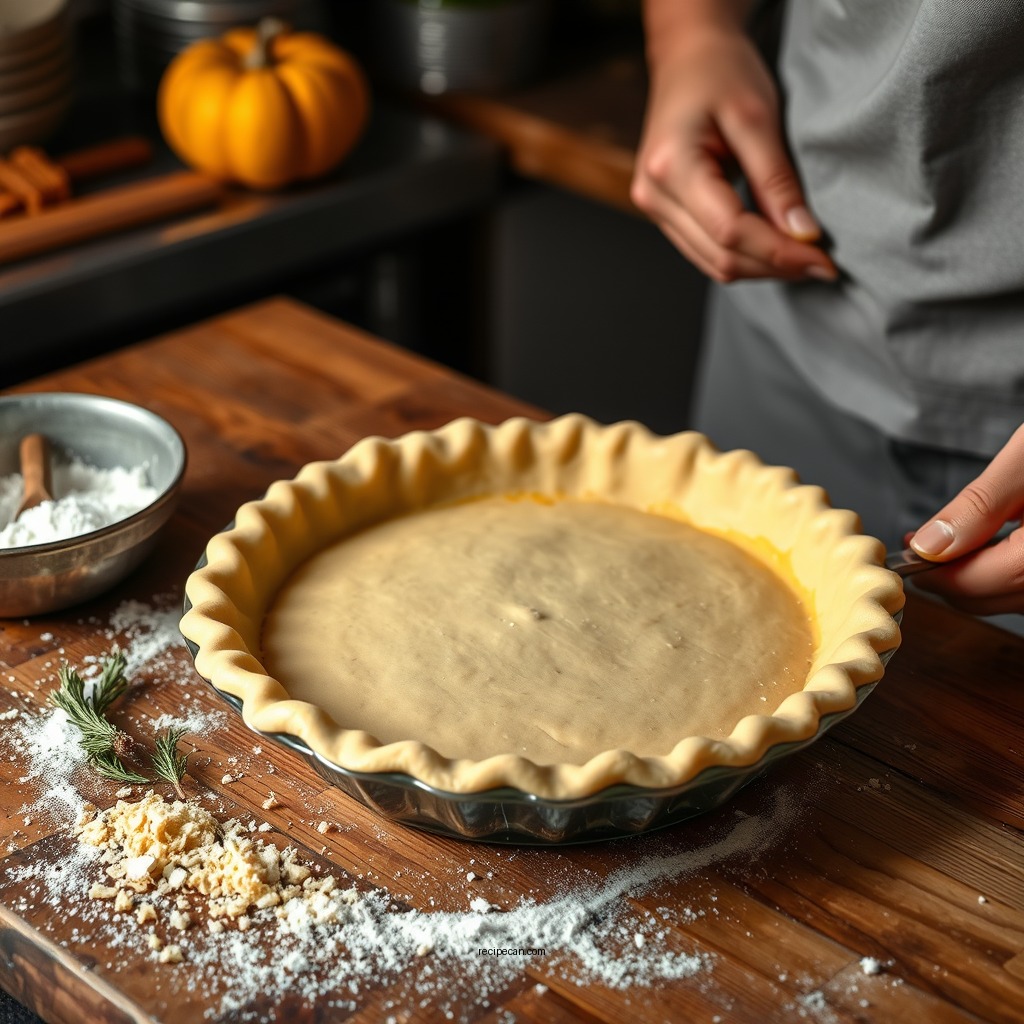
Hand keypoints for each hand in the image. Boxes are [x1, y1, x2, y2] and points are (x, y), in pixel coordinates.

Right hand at [630, 27, 837, 283]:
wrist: (687, 56)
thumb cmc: (720, 72)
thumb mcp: (758, 116)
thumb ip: (777, 180)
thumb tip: (802, 235)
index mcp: (671, 167)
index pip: (730, 231)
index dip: (778, 253)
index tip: (823, 260)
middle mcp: (653, 195)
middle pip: (719, 256)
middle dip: (773, 266)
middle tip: (821, 264)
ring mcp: (653, 208)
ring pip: (712, 263)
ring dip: (760, 267)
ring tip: (802, 259)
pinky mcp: (664, 213)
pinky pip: (705, 251)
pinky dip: (743, 256)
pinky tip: (773, 248)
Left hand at [907, 425, 1023, 615]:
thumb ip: (979, 505)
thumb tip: (929, 545)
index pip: (981, 583)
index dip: (936, 575)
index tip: (906, 557)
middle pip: (997, 599)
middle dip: (953, 580)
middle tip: (921, 550)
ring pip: (1016, 601)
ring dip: (980, 581)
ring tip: (952, 547)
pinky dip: (1009, 576)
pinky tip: (992, 549)